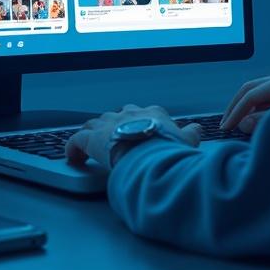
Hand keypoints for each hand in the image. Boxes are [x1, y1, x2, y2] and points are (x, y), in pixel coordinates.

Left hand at [65, 105, 201, 168]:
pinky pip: (76, 140)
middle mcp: (129, 114)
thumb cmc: (170, 151)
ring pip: (94, 124)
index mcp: (152, 114)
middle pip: (116, 115)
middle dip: (113, 126)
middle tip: (112, 141)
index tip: (138, 133)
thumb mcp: (188, 141)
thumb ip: (191, 134)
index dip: (138, 122)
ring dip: (91, 134)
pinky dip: (73, 148)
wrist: (152, 157)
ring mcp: (110, 124)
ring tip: (89, 147)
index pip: (143, 113)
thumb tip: (195, 129)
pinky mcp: (92, 139)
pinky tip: (73, 157)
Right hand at [219, 68, 269, 132]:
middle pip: (253, 88)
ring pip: (260, 93)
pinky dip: (259, 109)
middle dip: (238, 107)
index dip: (236, 111)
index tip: (227, 126)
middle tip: (226, 124)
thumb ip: (263, 122)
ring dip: (247, 109)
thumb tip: (244, 122)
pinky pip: (269, 98)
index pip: (252, 93)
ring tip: (236, 125)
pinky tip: (252, 122)